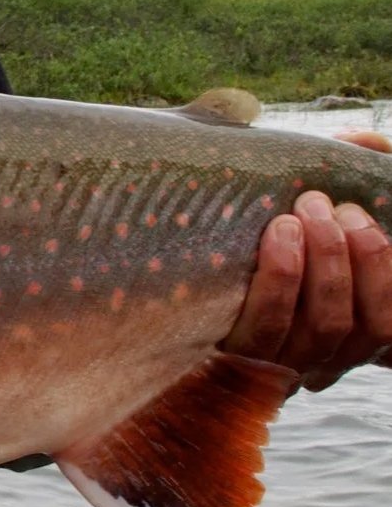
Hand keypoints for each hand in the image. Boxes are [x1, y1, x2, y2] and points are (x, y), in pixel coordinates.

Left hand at [221, 133, 391, 389]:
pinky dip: (280, 280)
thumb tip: (368, 140)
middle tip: (322, 204)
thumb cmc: (229, 241)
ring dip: (324, 264)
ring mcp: (276, 366)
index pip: (387, 321)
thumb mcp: (288, 217)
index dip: (387, 271)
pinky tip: (276, 236)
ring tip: (298, 215)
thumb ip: (333, 180)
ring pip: (324, 328)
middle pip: (362, 322)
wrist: (139, 293)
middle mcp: (317, 357)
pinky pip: (266, 330)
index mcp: (341, 330)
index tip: (359, 216)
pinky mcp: (229, 364)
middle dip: (354, 256)